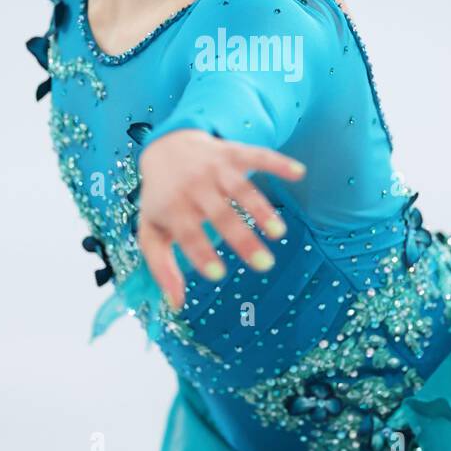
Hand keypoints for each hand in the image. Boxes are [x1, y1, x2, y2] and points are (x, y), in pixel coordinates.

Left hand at [137, 130, 306, 310]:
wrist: (166, 146)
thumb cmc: (162, 198)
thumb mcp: (152, 231)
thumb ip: (162, 267)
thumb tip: (176, 304)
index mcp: (173, 207)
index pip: (188, 233)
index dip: (201, 254)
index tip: (219, 275)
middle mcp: (194, 186)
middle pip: (220, 214)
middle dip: (242, 239)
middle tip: (264, 265)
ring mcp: (215, 168)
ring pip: (241, 188)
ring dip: (261, 209)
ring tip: (278, 233)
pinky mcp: (234, 153)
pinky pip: (257, 155)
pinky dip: (278, 162)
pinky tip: (298, 172)